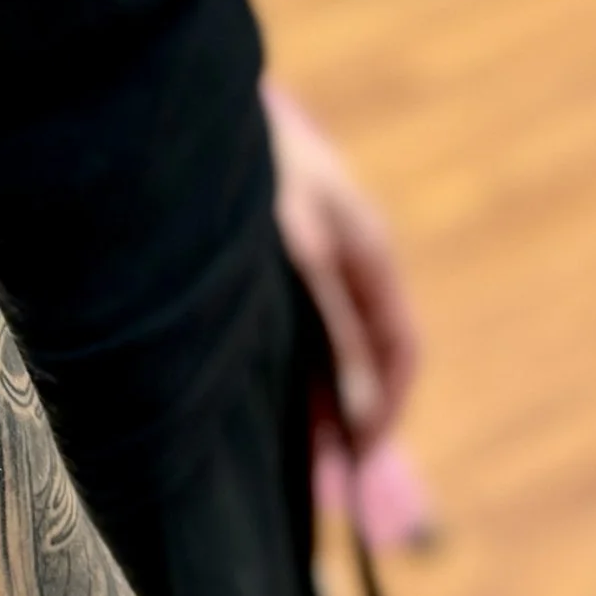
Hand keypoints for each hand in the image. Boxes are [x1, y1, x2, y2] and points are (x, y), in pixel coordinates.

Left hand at [264, 78, 419, 453]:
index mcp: (369, 251)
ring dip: (314, 405)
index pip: (399, 349)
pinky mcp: (270, 258)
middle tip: (323, 489)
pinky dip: (287, 372)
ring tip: (292, 464)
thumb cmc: (260, 166)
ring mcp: (310, 256)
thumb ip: (336, 330)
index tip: (362, 468)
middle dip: (348, 422)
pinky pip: (292, 329)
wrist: (195, 106)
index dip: (386, 412)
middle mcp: (346, 258)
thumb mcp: (305, 249)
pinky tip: (256, 400)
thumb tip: (366, 414)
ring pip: (323, 347)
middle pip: (362, 357)